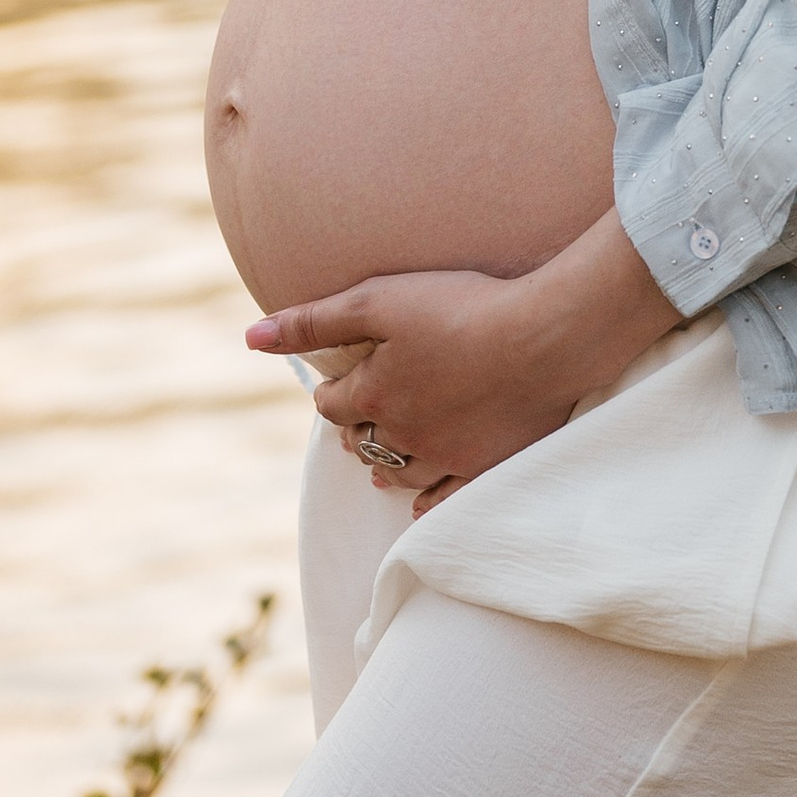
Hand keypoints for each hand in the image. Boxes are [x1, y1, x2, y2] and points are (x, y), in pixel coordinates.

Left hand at [246, 213, 681, 510]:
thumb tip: (250, 337)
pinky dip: (427, 497)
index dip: (332, 393)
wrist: (546, 337)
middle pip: (363, 443)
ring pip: (400, 472)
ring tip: (383, 458)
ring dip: (386, 463)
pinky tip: (422, 497)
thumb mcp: (380, 299)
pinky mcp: (487, 467)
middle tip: (361, 418)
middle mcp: (403, 436)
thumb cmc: (464, 307)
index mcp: (374, 396)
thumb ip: (314, 321)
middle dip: (356, 429)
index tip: (337, 384)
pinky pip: (445, 497)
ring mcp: (447, 457)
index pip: (333, 406)